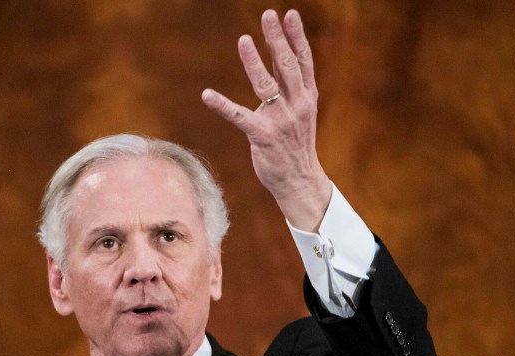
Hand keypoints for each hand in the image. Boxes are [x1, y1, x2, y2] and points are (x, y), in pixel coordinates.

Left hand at [202, 9, 331, 231]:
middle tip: (268, 15)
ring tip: (244, 39)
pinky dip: (222, 105)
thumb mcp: (300, 112)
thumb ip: (290, 87)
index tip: (290, 14)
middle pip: (287, 66)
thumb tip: (280, 57)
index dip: (297, 37)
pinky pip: (239, 117)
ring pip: (266, 86)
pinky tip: (207, 94)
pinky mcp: (262, 136)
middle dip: (277, 39)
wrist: (300, 180)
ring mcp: (280, 121)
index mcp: (307, 97)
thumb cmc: (295, 144)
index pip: (303, 61)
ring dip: (254, 62)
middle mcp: (296, 105)